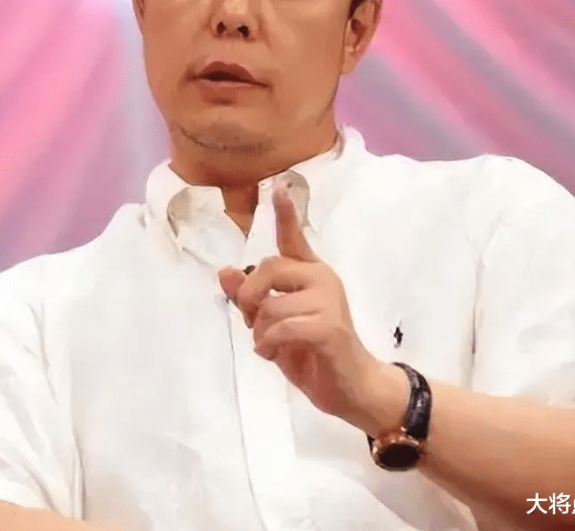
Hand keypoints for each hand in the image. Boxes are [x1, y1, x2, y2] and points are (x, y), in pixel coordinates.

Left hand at [218, 185, 386, 424]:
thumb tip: (224, 272)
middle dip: (249, 298)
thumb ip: (251, 298)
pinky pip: (281, 327)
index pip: (294, 238)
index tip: (278, 187)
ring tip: (271, 345)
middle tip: (252, 322)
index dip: (285, 213)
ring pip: (270, 304)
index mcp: (311, 274)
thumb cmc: (313, 353)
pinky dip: (268, 345)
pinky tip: (274, 354)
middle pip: (268, 268)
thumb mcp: (274, 324)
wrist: (351, 387)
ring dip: (260, 331)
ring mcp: (328, 299)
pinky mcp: (328, 325)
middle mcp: (322, 277)